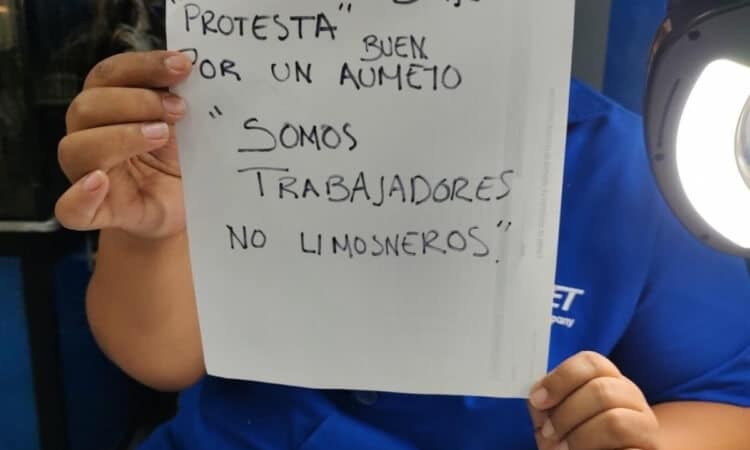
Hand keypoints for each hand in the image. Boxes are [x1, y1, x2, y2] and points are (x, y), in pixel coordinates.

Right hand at [56, 50, 191, 238]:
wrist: (188, 208)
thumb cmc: (182, 160)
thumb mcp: (187, 125)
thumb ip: (181, 98)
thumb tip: (193, 67)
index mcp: (109, 107)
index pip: (108, 75)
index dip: (143, 66)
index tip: (183, 65)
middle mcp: (91, 136)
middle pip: (86, 107)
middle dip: (136, 101)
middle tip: (179, 109)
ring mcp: (90, 176)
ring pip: (76, 148)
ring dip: (120, 137)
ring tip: (160, 136)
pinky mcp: (100, 213)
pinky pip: (71, 209)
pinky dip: (81, 195)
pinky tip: (100, 182)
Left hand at [528, 351, 661, 449]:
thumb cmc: (578, 437)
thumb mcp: (558, 417)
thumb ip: (547, 403)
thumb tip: (537, 396)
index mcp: (610, 380)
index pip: (592, 362)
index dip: (561, 378)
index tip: (537, 400)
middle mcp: (633, 398)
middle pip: (602, 390)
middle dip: (566, 414)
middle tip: (548, 433)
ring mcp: (646, 427)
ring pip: (615, 421)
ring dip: (580, 437)